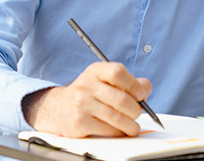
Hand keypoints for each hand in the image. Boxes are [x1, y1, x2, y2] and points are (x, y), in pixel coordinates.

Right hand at [23, 62, 151, 137]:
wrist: (58, 108)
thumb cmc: (89, 93)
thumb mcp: (104, 80)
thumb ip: (127, 82)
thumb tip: (145, 88)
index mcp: (95, 71)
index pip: (117, 72)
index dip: (134, 85)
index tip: (142, 94)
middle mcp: (86, 85)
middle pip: (121, 99)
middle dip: (136, 110)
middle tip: (138, 113)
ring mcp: (81, 104)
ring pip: (116, 117)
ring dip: (130, 125)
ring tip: (133, 127)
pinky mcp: (80, 122)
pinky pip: (108, 130)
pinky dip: (119, 132)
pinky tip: (120, 130)